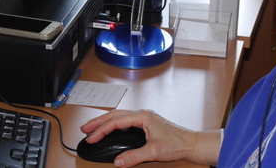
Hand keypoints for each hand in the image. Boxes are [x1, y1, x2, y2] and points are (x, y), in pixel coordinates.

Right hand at [80, 110, 220, 166]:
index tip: (90, 137)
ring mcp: (144, 117)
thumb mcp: (153, 152)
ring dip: (105, 121)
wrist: (191, 142)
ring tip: (93, 128)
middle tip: (84, 129)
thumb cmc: (177, 143)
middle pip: (115, 115)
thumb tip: (118, 162)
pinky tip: (110, 128)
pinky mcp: (147, 122)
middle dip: (98, 121)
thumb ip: (134, 157)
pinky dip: (114, 123)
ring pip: (119, 116)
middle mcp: (142, 114)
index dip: (101, 129)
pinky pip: (125, 119)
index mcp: (142, 117)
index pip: (116, 121)